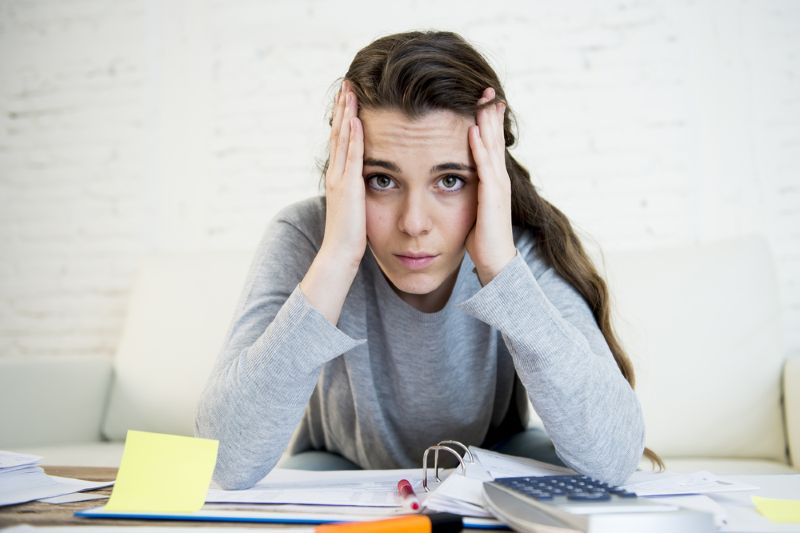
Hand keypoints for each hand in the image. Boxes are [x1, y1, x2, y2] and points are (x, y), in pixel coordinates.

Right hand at [321, 79, 366, 268]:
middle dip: (343, 107)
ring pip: (342, 138)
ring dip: (346, 113)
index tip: (349, 97)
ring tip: (350, 90)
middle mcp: (336, 173)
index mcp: (339, 178)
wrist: (340, 254)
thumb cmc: (351, 237)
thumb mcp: (357, 207)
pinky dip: (353, 136)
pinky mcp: (348, 186)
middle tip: (347, 82)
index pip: (341, 140)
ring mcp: (340, 178)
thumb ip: (360, 192)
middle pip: (338, 132)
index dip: (344, 117)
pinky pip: (352, 156)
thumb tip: (369, 184)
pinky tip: (356, 118)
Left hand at [465, 87, 516, 285]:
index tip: (483, 100)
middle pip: (495, 139)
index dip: (487, 122)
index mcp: (493, 180)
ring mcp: (498, 187)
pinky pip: (485, 168)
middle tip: (487, 89)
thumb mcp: (472, 208)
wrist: (495, 262)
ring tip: (482, 100)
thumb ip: (467, 192)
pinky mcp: (492, 198)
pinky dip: (480, 148)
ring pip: (492, 148)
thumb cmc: (481, 238)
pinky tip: (473, 132)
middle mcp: (498, 179)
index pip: (490, 144)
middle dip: (490, 114)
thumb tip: (452, 183)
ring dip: (487, 123)